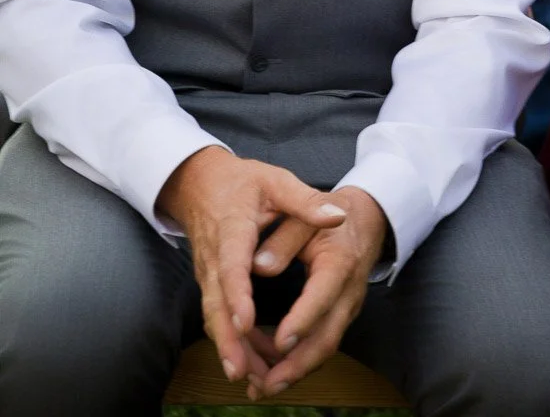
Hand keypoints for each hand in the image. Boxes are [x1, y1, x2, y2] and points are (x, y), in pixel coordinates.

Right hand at [156, 147, 346, 387]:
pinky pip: (218, 316)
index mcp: (231, 229)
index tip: (246, 322)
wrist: (199, 182)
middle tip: (241, 372)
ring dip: (230, 348)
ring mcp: (208, 273)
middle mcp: (214, 257)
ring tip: (250, 379)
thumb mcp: (275, 181)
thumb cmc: (242, 181)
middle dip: (228, 339)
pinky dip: (232, 341)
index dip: (238, 295)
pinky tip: (251, 362)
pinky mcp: (211, 284)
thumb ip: (306, 200)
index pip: (231, 266)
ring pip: (215, 316)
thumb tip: (338, 217)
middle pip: (216, 303)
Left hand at [245, 186, 387, 398]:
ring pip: (325, 346)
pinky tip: (271, 368)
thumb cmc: (329, 213)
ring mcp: (348, 307)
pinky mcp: (341, 315)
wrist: (364, 218)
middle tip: (267, 384)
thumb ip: (283, 239)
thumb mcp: (305, 215)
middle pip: (328, 336)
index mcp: (339, 262)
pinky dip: (299, 360)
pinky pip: (322, 342)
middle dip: (297, 366)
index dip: (302, 321)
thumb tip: (259, 266)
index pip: (323, 296)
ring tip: (262, 386)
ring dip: (296, 370)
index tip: (279, 342)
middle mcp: (348, 291)